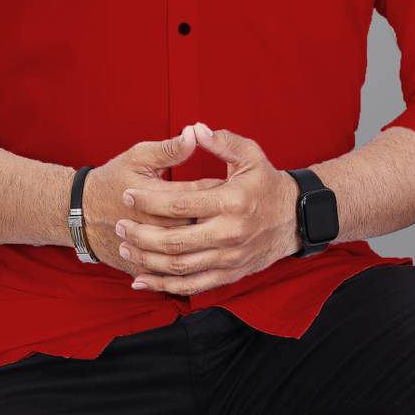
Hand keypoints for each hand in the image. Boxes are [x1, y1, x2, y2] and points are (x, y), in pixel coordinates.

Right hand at [81, 125, 223, 275]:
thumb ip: (169, 149)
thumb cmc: (113, 180)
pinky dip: (190, 264)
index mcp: (154, 195)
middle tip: (231, 208)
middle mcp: (153, 225)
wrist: (82, 213)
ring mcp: (147, 249)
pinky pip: (171, 272)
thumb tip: (194, 133)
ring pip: (187, 251)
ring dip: (206, 241)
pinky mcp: (143, 265)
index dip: (217, 189)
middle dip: (216, 216)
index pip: (197, 194)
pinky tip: (202, 253)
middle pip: (197, 225)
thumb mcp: (138, 157)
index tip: (229, 183)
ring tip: (217, 228)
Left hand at [115, 122, 301, 294]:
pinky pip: (191, 286)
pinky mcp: (228, 274)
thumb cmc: (267, 182)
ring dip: (147, 260)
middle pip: (175, 240)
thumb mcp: (251, 155)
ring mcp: (229, 258)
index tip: (128, 194)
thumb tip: (193, 129)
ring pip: (179, 266)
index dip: (149, 200)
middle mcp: (230, 234)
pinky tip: (142, 280)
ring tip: (126, 246)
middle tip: (120, 225)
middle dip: (141, 234)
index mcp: (232, 202)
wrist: (294, 219)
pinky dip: (164, 285)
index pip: (180, 203)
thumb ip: (222, 142)